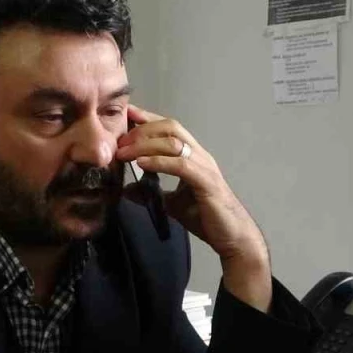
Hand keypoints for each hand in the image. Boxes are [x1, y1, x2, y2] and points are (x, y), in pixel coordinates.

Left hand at [117, 105, 271, 310]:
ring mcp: (204, 167)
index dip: (148, 118)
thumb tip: (127, 191)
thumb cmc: (206, 218)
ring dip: (145, 144)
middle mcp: (199, 155)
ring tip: (124, 152)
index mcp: (192, 156)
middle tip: (120, 140)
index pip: (169, 128)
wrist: (232, 237)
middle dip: (142, 130)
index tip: (126, 115)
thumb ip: (152, 193)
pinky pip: (181, 165)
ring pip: (174, 143)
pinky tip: (142, 164)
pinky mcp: (206, 182)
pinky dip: (159, 162)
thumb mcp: (171, 203)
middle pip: (170, 128)